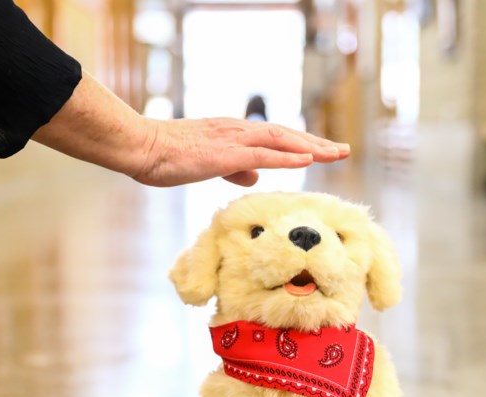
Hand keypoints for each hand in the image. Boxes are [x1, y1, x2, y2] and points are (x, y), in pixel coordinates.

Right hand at [32, 73, 349, 187]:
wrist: (141, 147)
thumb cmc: (166, 157)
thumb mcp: (206, 164)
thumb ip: (235, 169)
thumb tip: (258, 177)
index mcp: (233, 133)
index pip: (276, 138)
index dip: (302, 144)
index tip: (325, 152)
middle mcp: (237, 131)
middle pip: (286, 136)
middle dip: (317, 143)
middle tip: (344, 150)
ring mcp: (232, 140)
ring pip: (280, 141)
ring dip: (311, 147)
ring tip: (335, 153)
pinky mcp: (224, 153)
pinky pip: (262, 154)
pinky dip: (288, 156)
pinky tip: (308, 160)